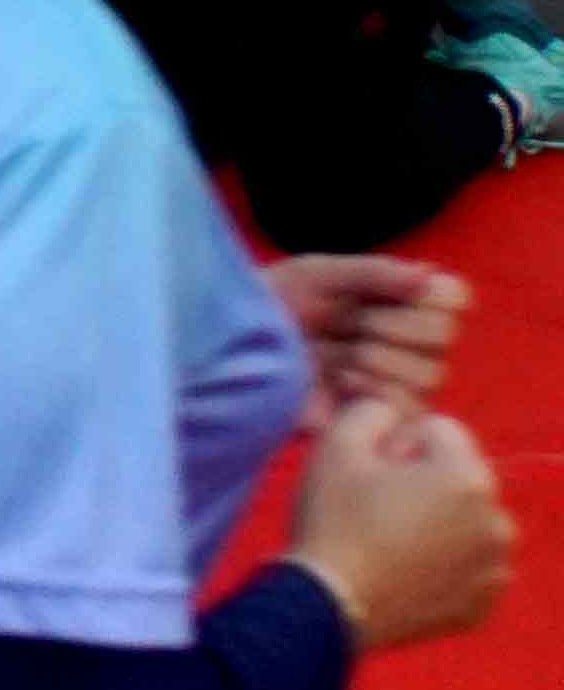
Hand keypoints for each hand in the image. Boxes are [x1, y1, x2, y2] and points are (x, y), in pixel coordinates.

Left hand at [268, 252, 469, 414]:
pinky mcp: (382, 417)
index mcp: (401, 302)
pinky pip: (406, 406)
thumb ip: (373, 273)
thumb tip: (427, 275)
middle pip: (443, 334)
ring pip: (429, 373)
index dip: (430, 293)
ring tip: (337, 353)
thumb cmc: (275, 303)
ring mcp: (400, 382)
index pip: (453, 296)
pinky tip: (339, 379)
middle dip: (394, 323)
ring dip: (378, 356)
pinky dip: (372, 388)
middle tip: (352, 322)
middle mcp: (412, 343)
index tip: (387, 290)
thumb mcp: (317, 275)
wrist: (235, 346)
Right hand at [287, 388, 514, 651]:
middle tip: (378, 505)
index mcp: (467, 476)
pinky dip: (447, 562)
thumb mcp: (337, 444)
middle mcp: (496, 520)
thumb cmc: (334, 519)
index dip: (399, 442)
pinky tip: (408, 568)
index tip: (372, 471)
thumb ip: (373, 411)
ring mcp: (495, 567)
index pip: (440, 430)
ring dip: (440, 521)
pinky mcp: (485, 603)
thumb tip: (394, 416)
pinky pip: (471, 564)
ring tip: (392, 540)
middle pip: (459, 475)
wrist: (329, 604)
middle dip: (426, 480)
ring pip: (468, 520)